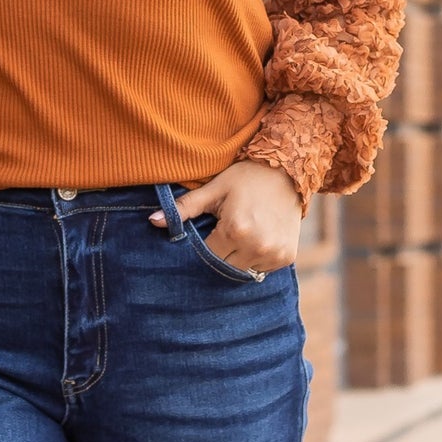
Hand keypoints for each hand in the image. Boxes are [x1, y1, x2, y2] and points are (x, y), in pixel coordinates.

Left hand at [150, 160, 303, 274]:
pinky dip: (255, 258)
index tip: (207, 235)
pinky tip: (256, 238)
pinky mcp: (286, 256)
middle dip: (220, 254)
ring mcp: (274, 253)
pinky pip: (262, 269)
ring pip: (244, 271)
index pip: (208, 257)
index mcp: (235, 230)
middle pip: (225, 267)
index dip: (204, 248)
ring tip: (241, 235)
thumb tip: (152, 220)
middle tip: (222, 235)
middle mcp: (256, 245)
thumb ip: (184, 208)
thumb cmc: (246, 177)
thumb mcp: (214, 189)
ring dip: (238, 258)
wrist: (289, 170)